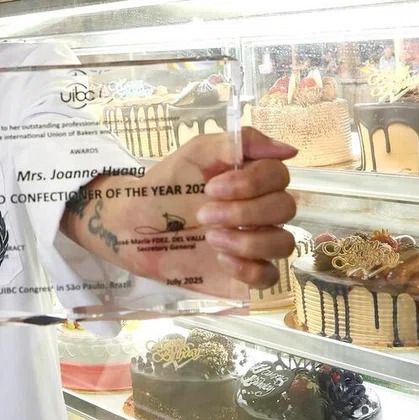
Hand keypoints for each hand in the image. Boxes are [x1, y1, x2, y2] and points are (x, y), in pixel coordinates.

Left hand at [62, 127, 295, 298]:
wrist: (131, 225)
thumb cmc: (164, 186)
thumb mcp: (195, 153)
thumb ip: (237, 142)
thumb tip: (287, 150)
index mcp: (252, 178)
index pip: (280, 175)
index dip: (251, 182)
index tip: (211, 187)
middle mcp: (261, 210)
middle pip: (285, 208)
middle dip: (243, 212)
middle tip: (203, 214)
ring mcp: (256, 243)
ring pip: (284, 243)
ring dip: (247, 240)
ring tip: (209, 238)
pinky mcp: (245, 274)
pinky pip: (270, 276)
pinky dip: (249, 269)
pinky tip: (221, 259)